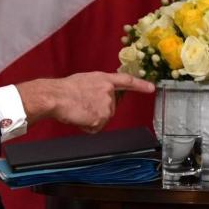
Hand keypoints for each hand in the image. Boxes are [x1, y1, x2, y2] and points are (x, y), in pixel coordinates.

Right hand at [16, 72, 154, 131]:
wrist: (56, 96)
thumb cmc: (64, 89)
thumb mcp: (84, 81)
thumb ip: (96, 87)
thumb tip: (96, 97)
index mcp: (104, 79)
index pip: (127, 81)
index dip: (140, 85)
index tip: (152, 88)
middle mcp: (108, 91)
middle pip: (110, 108)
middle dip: (98, 111)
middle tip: (82, 106)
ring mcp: (106, 105)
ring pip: (102, 119)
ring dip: (91, 119)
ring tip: (78, 111)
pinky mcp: (101, 118)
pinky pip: (95, 128)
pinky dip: (87, 126)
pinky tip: (79, 118)